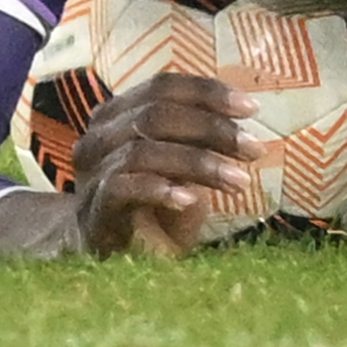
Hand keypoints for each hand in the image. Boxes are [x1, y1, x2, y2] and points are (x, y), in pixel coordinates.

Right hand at [66, 70, 261, 259]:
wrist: (115, 259)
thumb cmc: (156, 207)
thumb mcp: (183, 165)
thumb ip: (199, 137)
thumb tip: (244, 116)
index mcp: (118, 114)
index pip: (163, 87)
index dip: (208, 92)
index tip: (251, 109)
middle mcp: (99, 136)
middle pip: (155, 114)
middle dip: (212, 128)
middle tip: (254, 149)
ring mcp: (92, 172)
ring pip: (143, 151)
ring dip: (199, 163)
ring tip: (239, 182)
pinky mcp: (93, 208)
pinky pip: (124, 188)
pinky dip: (160, 190)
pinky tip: (191, 201)